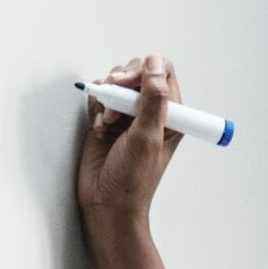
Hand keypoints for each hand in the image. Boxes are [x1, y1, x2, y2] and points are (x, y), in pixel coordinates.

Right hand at [77, 53, 185, 230]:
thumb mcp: (147, 137)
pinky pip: (100, 97)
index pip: (161, 72)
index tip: (128, 84)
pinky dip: (96, 107)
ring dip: (108, 98)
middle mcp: (150, 112)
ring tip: (108, 122)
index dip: (143, 71)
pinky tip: (99, 127)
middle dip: (121, 83)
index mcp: (170, 115)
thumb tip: (154, 65)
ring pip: (115, 83)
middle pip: (136, 72)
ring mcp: (128, 115)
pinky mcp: (107, 120)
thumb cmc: (133, 181)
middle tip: (115, 104)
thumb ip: (153, 99)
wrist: (107, 203)